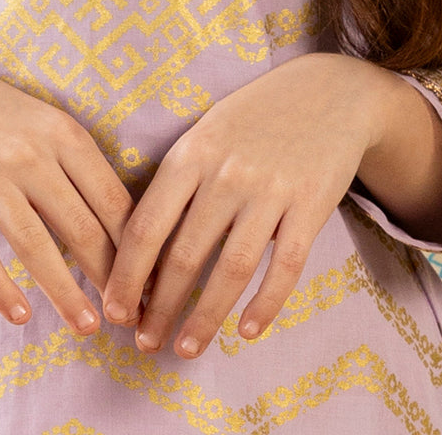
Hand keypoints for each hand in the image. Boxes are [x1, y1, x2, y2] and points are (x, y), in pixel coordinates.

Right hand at [0, 54, 134, 335]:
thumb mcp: (46, 125)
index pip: (113, 200)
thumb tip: (119, 231)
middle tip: (128, 316)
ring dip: (65, 293)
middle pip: (82, 227)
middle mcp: (31, 154)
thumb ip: (76, 168)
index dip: (137, 246)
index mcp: (65, 134)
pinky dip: (0, 288)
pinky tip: (19, 315)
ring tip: (87, 326)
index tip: (150, 280)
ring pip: (36, 245)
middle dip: (110, 278)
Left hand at [102, 53, 403, 356]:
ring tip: (186, 349)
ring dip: (205, 317)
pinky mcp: (311, 205)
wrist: (328, 92)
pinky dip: (266, 304)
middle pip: (184, 256)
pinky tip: (248, 331)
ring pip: (232, 269)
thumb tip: (141, 251)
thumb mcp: (204, 135)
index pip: (146, 226)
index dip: (126, 275)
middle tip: (144, 343)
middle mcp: (226, 173)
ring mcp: (271, 190)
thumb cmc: (253, 118)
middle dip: (159, 307)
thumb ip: (176, 184)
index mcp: (190, 154)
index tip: (113, 310)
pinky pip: (286, 266)